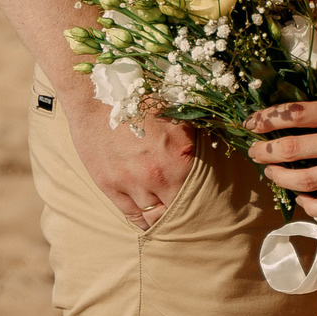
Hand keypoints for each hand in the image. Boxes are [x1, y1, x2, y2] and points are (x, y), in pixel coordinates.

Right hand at [65, 96, 195, 229]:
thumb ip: (194, 141)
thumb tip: (218, 147)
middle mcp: (156, 177)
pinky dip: (142, 220)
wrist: (98, 94)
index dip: (203, 203)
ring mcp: (130, 184)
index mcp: (179, 160)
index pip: (198, 197)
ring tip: (169, 216)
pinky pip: (130, 215)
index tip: (207, 206)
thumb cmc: (141, 99)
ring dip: (162, 218)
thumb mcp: (177, 116)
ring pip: (152, 218)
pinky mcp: (109, 186)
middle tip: (189, 216)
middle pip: (176, 212)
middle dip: (183, 215)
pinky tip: (149, 219)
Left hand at [245, 92, 316, 216]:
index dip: (267, 118)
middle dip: (265, 152)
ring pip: (305, 181)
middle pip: (292, 149)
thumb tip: (304, 116)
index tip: (251, 123)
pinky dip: (310, 207)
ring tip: (271, 173)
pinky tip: (302, 201)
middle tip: (255, 151)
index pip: (296, 114)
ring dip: (280, 178)